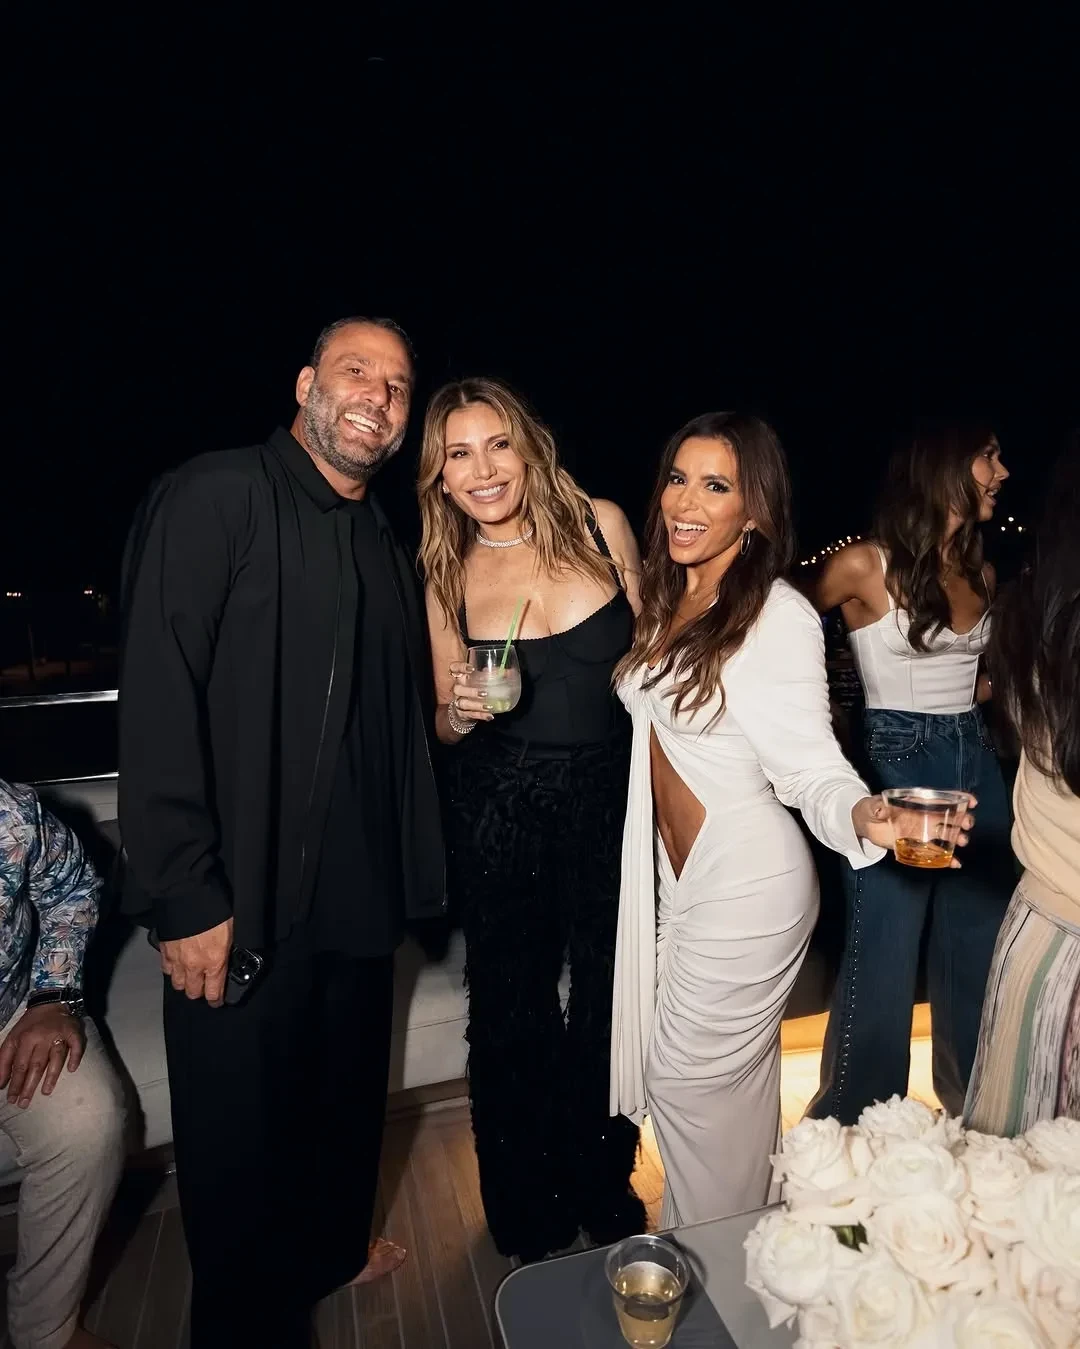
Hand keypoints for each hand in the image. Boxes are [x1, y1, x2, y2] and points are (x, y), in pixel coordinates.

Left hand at [0, 1004, 85, 1107]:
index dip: (15, 1083)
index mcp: (25, 1038)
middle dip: (29, 1086)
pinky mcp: (74, 1032)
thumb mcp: (12, 1038)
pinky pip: (76, 1046)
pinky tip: (72, 1070)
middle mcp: (42, 1038)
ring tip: (46, 1092)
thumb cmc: (29, 1024)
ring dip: (51, 1076)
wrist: (50, 1002)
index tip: (11, 1099)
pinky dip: (75, 1057)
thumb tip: (0, 1083)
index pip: (19, 1065)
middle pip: (36, 1065)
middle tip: (24, 1103)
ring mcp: (59, 1035)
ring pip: (56, 1058)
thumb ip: (4, 1060)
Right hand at [160, 918, 232, 1006]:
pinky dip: (171, 970)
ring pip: (178, 984)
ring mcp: (177, 960)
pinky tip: (177, 964)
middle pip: (193, 993)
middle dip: (200, 993)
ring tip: (190, 977)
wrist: (186, 896)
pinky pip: (166, 970)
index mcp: (215, 962)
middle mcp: (195, 966)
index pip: (214, 993)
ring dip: (184, 983)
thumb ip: (228, 947)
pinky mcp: (165, 952)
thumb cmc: (213, 910)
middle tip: (204, 987)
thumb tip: (229, 955)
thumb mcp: (231, 929)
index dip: (216, 1000)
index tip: (217, 1001)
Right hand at [448, 661, 493, 722]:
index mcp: (461, 677)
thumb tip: (507, 672)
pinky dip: (481, 715)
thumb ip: (491, 675)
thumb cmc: (474, 688)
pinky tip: (489, 716)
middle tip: (485, 693)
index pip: (454, 668)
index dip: (461, 667)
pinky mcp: (462, 713)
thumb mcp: (480, 680)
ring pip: (463, 703)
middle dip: (471, 691)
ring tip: (489, 706)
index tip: (471, 668)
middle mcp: (457, 689)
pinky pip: (471, 715)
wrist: (465, 708)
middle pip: (458, 689)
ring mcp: (458, 702)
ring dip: (477, 705)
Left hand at [852, 794, 976, 868]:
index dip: (959, 798)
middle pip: (950, 817)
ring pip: (948, 835)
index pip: (943, 798)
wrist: (866, 824)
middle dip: (963, 820)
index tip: (971, 802)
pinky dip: (948, 859)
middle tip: (966, 826)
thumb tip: (880, 810)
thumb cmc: (873, 809)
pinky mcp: (919, 846)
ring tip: (962, 842)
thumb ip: (878, 807)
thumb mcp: (874, 806)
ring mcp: (924, 832)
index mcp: (919, 803)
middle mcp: (926, 816)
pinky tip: (956, 864)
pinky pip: (937, 853)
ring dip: (958, 838)